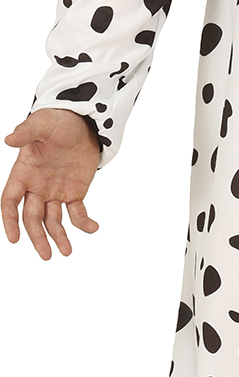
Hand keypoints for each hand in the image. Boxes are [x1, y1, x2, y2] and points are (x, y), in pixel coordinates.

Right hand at [2, 109, 100, 259]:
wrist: (84, 121)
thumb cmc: (58, 121)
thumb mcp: (42, 123)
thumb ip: (26, 132)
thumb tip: (9, 139)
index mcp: (23, 173)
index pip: (10, 201)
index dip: (10, 220)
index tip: (15, 238)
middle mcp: (36, 187)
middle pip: (32, 218)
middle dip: (37, 237)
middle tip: (46, 255)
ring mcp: (55, 192)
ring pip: (52, 221)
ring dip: (58, 237)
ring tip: (66, 252)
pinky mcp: (75, 193)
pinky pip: (77, 213)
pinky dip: (84, 223)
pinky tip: (93, 228)